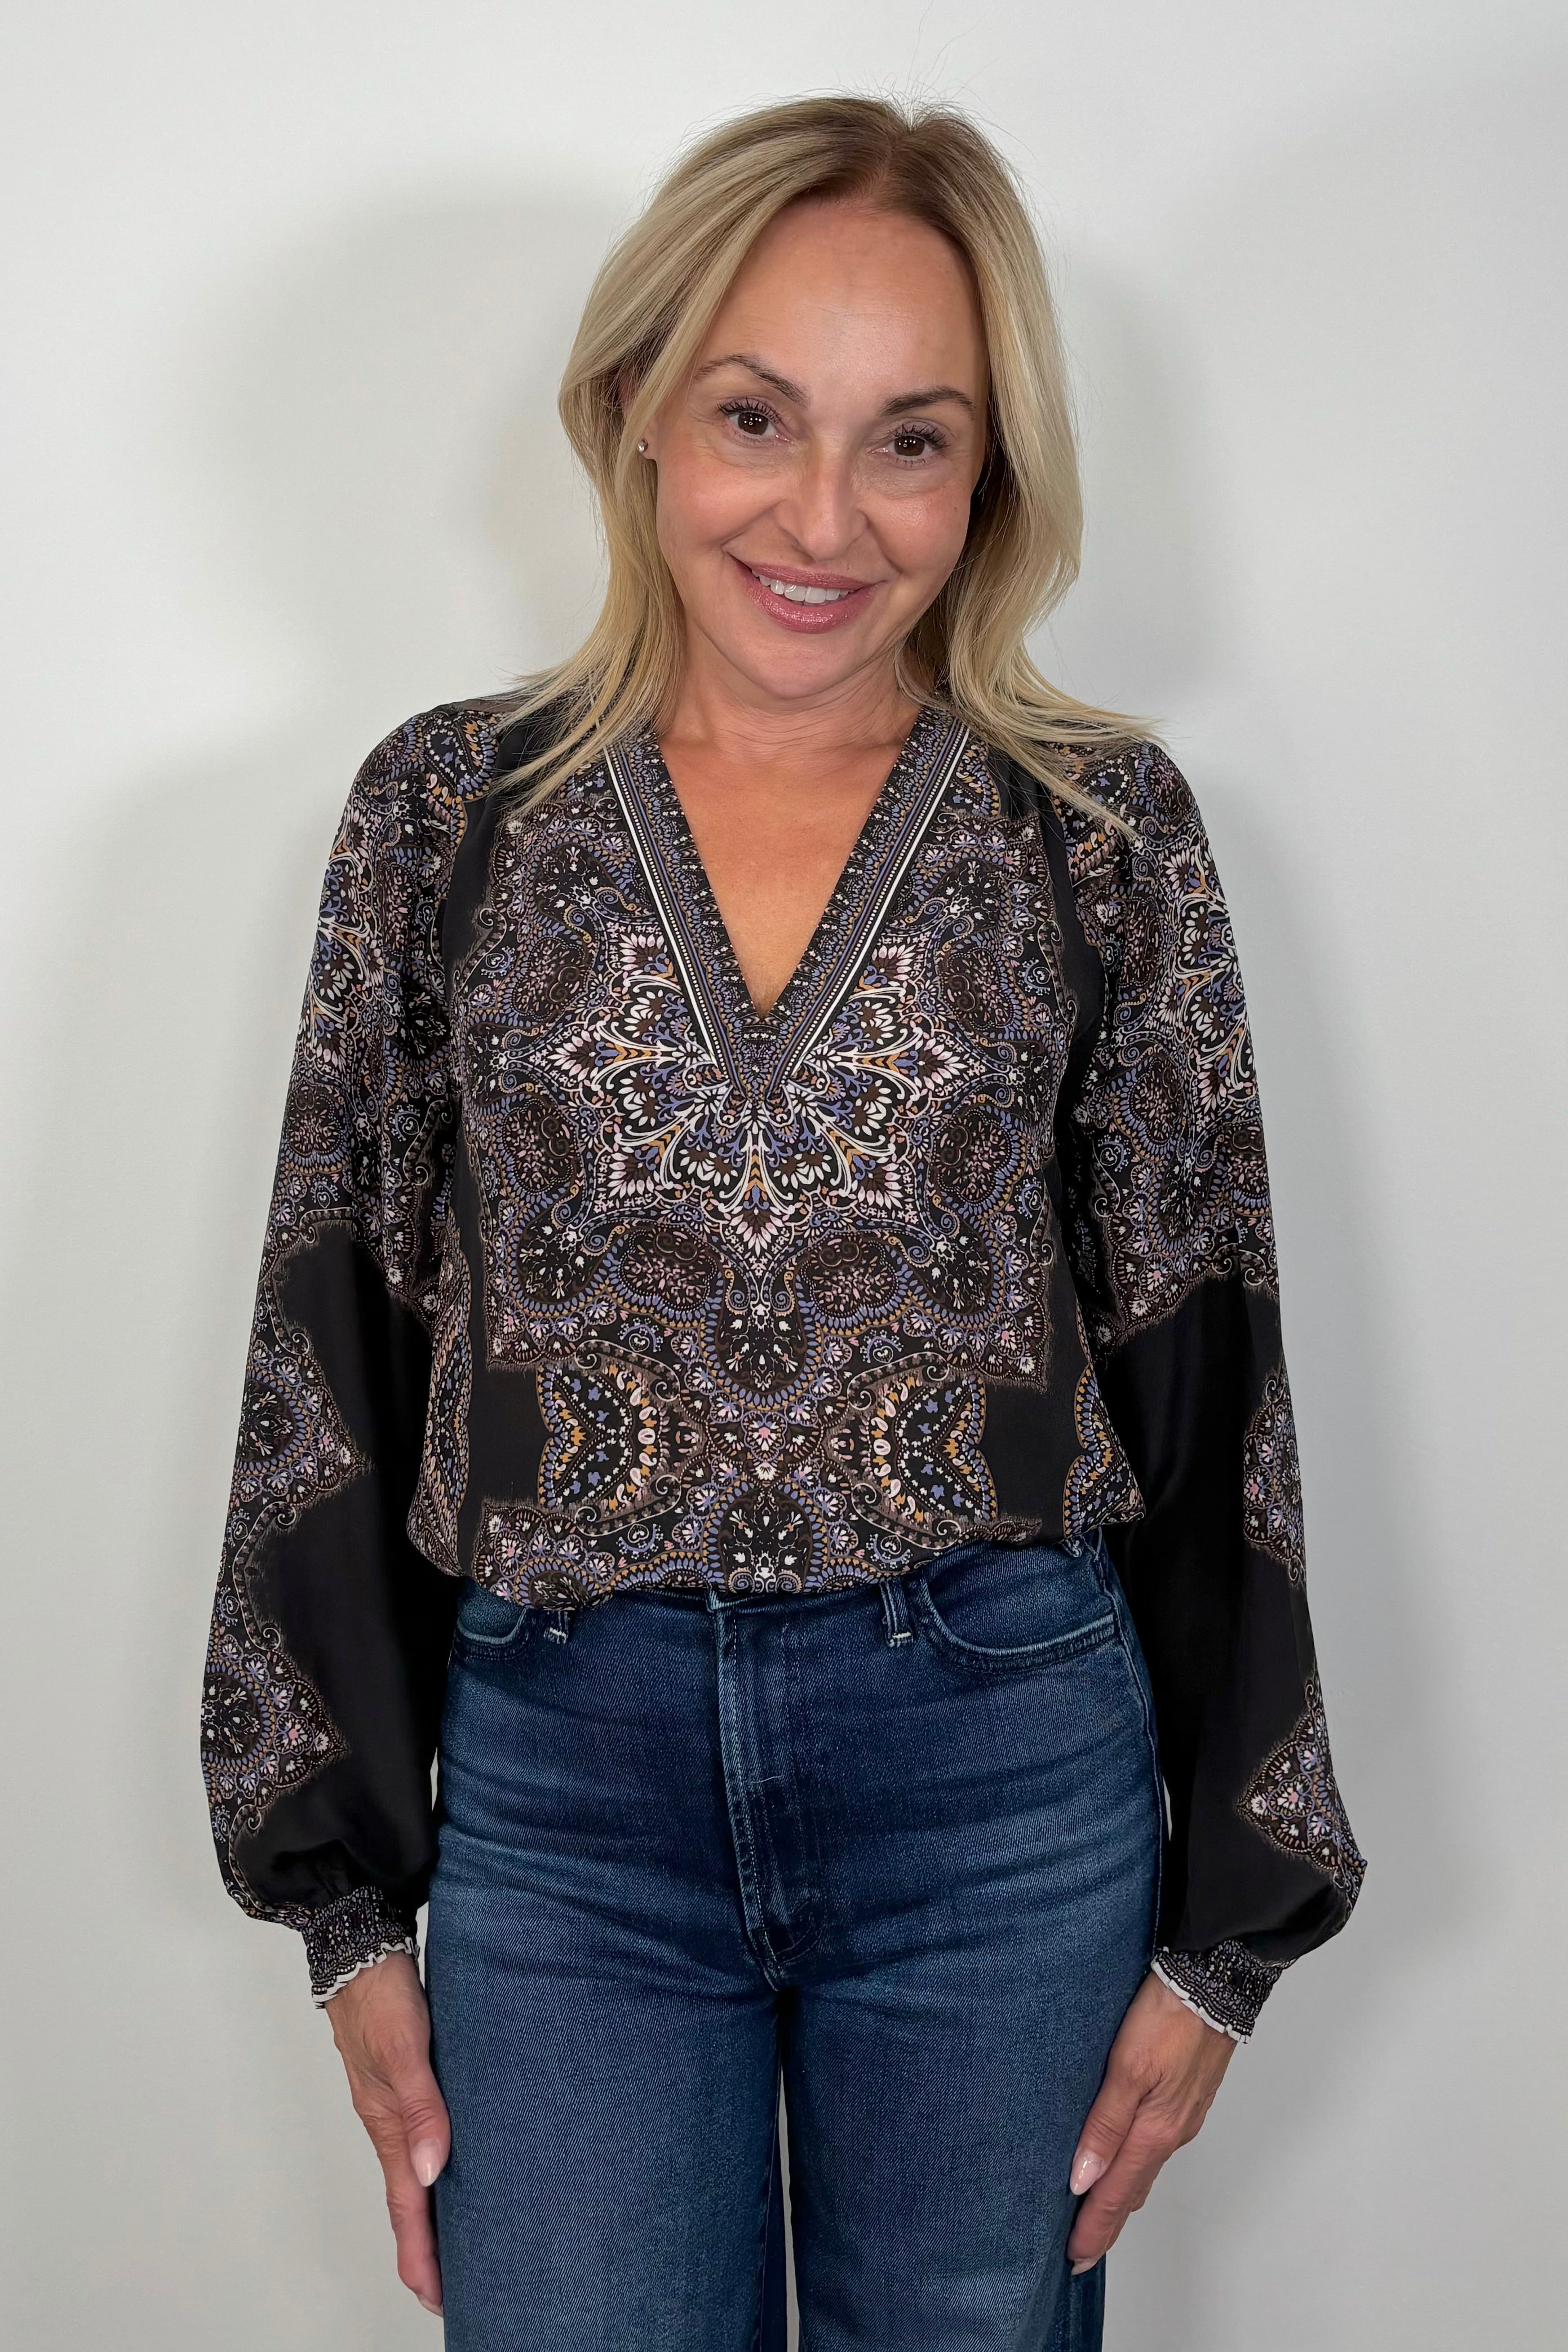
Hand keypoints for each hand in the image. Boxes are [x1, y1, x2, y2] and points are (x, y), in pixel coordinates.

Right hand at [325, 1951, 449, 2315]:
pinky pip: (420, 2136)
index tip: (439, 2299)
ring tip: (462, 2240)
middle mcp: (389, 2120)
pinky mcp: (406, 2077)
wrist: (359, 1942)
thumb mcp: (405, 2046)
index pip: (405, 2206)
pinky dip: (434, 2166)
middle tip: (457, 2286)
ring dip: (433, 2210)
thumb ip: (421, 2106)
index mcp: (386, 2122)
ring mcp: (395, 2100)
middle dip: (429, 2248)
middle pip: (408, 2200)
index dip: (422, 2255)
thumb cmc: (380, 1991)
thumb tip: (431, 2170)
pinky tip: (454, 2164)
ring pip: (413, 2170)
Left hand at [1066, 1970, 1235, 2270]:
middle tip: (1081, 2247)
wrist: (1214, 1982)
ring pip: (1146, 2168)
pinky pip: (1157, 2145)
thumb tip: (1082, 2179)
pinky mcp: (1187, 2096)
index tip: (1073, 2258)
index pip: (1116, 2194)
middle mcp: (1172, 2131)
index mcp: (1155, 2130)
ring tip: (1097, 2211)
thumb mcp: (1126, 2068)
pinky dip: (1137, 2165)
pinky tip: (1124, 2159)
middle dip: (1107, 2221)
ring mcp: (1183, 2115)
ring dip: (1122, 2194)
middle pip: (1133, 2189)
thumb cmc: (1167, 2016)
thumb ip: (1104, 2125)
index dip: (1094, 2228)